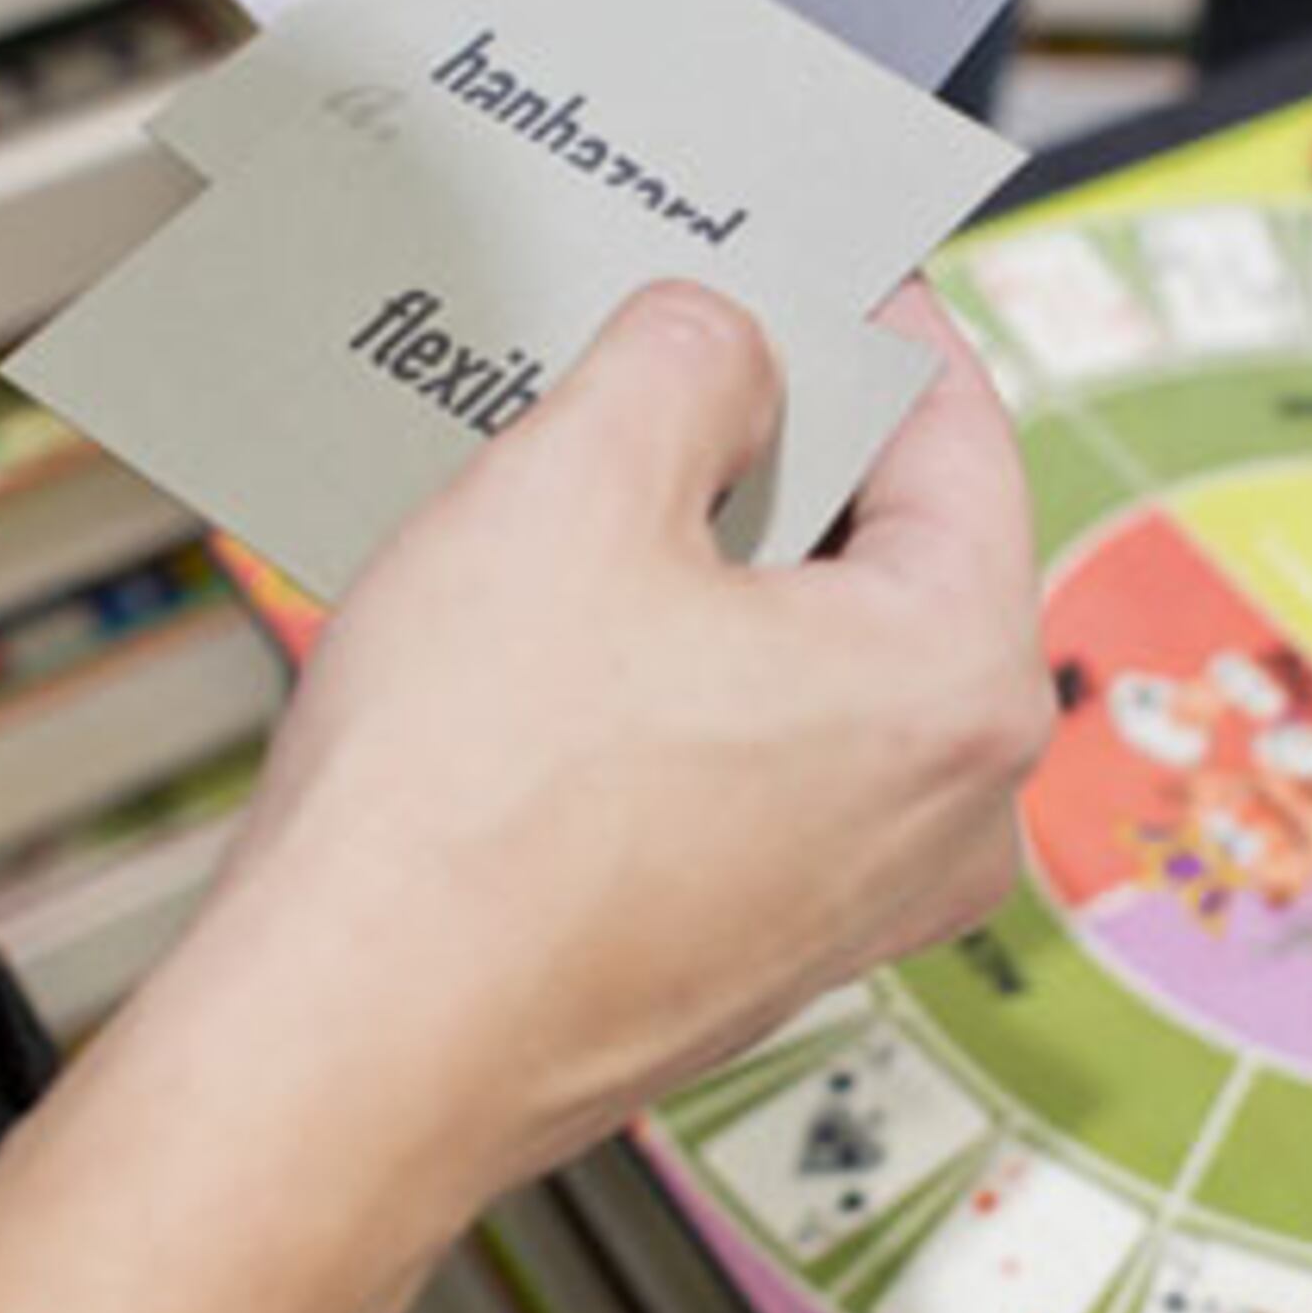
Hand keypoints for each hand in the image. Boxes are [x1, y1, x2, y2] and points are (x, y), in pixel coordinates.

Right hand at [169, 278, 1050, 1196]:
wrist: (347, 1058)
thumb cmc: (463, 819)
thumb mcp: (575, 486)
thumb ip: (688, 360)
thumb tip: (728, 340)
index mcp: (964, 686)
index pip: (957, 427)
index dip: (863, 315)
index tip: (795, 254)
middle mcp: (953, 809)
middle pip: (894, 545)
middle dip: (777, 437)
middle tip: (670, 345)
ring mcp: (862, 896)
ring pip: (814, 655)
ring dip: (712, 557)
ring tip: (586, 473)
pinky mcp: (763, 947)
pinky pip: (754, 753)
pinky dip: (679, 672)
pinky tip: (560, 621)